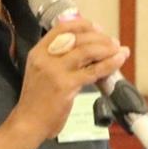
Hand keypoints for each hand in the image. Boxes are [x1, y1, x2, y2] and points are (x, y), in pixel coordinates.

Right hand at [10, 19, 129, 143]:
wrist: (28, 123)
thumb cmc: (37, 102)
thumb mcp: (41, 73)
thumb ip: (57, 60)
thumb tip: (86, 51)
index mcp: (38, 52)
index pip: (62, 28)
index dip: (83, 25)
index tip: (98, 28)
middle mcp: (45, 57)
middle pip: (78, 37)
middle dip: (100, 38)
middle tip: (113, 43)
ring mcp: (55, 71)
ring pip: (87, 50)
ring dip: (107, 48)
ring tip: (119, 50)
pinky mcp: (66, 85)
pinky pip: (94, 70)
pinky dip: (110, 63)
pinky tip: (119, 60)